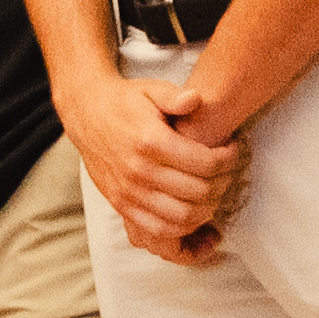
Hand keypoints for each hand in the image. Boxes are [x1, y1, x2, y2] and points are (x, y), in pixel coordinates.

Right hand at [57, 66, 247, 262]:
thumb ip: (175, 96)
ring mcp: (128, 191)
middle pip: (200, 192)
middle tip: (227, 172)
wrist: (86, 114)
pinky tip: (191, 210)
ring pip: (183, 216)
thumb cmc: (124, 102)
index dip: (229, 160)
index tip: (232, 151)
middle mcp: (139, 170)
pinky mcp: (120, 204)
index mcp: (150, 141)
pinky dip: (182, 226)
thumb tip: (196, 99)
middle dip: (223, 183)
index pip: (206, 164)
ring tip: (212, 191)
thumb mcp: (150, 89)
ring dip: (207, 207)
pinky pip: (159, 228)